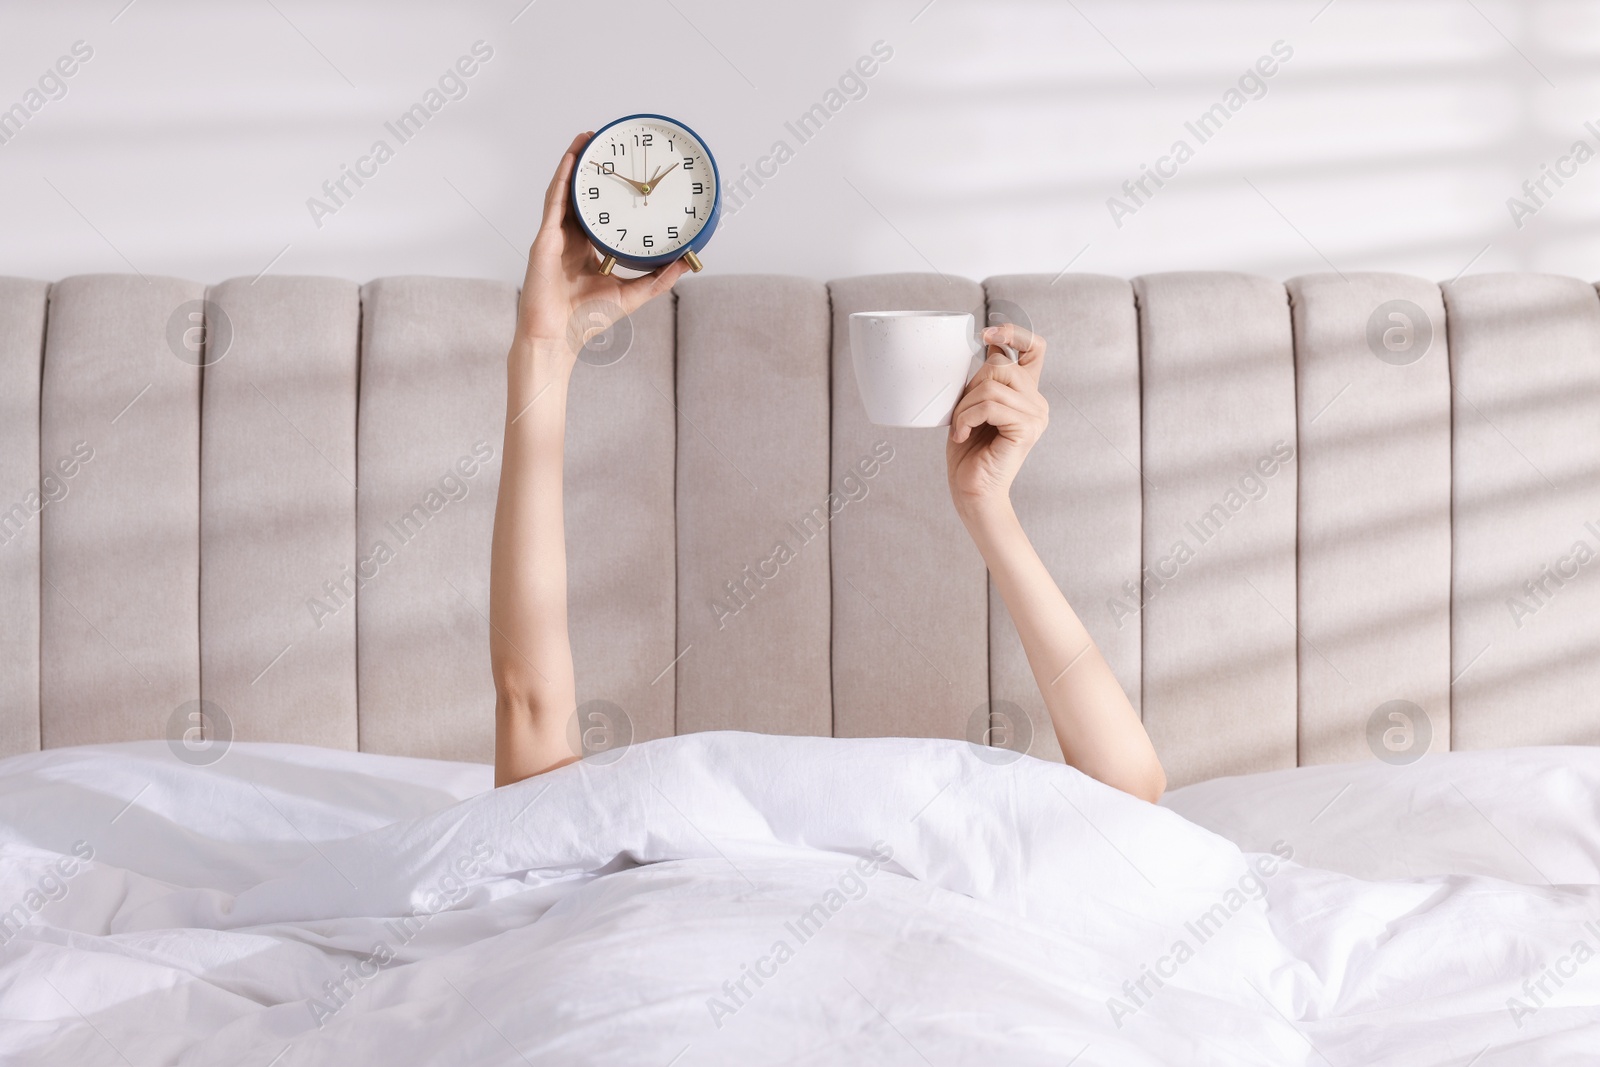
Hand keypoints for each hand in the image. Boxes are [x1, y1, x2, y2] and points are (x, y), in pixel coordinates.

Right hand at [516, 132, 690, 355]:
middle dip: (593, 169)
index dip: (610, 193)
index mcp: (588, 250)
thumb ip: (659, 279)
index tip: (628, 174)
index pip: (600, 214)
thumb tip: (687, 263)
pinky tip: (573, 158)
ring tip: (589, 138)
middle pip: (582, 196)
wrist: (559, 336)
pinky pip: (555, 200)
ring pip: (566, 191)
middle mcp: (571, 239)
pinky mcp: (545, 238)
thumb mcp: (633, 294)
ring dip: (576, 163)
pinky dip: (563, 177)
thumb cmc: (588, 320)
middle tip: (608, 142)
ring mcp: (556, 236)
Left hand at [946, 323, 1047, 518]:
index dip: (1014, 332)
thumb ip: (983, 378)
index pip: (1035, 348)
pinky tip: (963, 435)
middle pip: (1000, 365)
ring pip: (992, 385)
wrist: (972, 491)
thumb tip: (985, 340)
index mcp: (1026, 393)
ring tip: (962, 429)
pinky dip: (967, 418)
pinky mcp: (1027, 429)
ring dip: (965, 407)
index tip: (986, 333)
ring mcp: (1036, 415)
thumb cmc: (969, 452)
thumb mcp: (971, 405)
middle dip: (970, 387)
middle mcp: (1037, 402)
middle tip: (961, 415)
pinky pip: (990, 405)